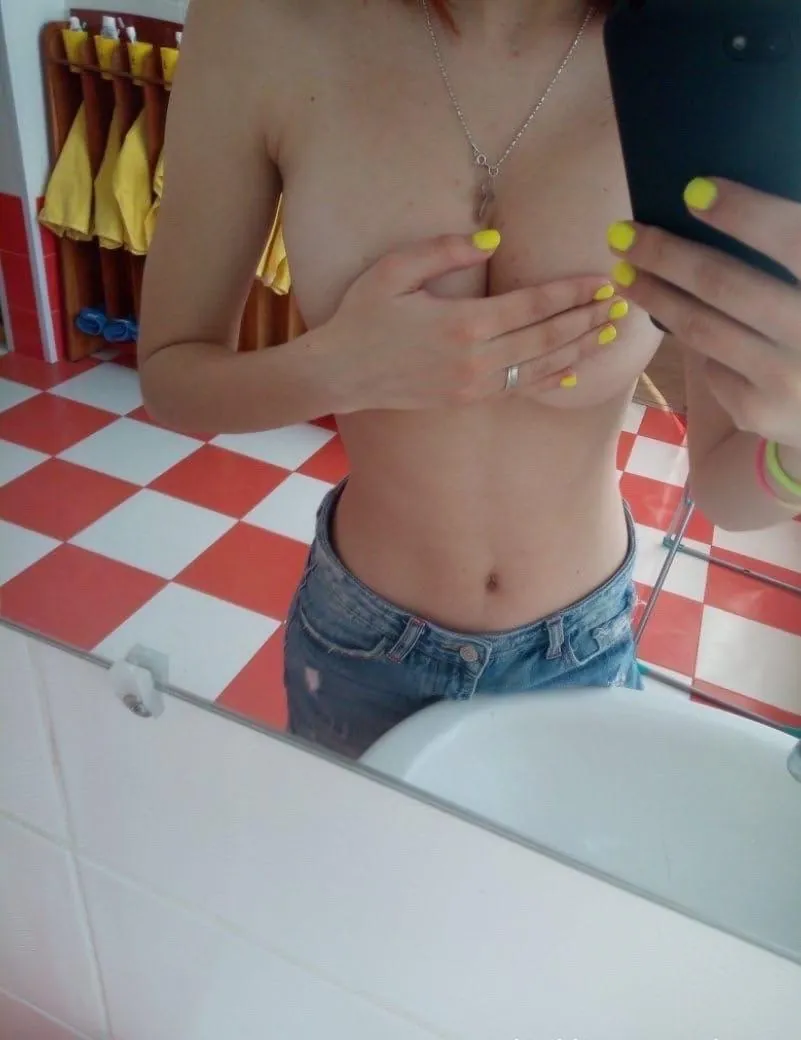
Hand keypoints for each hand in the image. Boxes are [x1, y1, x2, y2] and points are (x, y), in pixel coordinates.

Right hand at [324, 233, 623, 412]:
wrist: (339, 374)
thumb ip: (445, 250)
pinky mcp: (466, 400)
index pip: (532, 305)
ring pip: (539, 366)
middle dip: (587, 319)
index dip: (571, 292)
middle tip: (620, 303)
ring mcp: (473, 385)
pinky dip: (549, 378)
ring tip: (607, 332)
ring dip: (577, 348)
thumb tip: (494, 237)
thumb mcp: (394, 271)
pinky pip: (519, 390)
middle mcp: (475, 359)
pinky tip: (572, 369)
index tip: (602, 280)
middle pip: (546, 336)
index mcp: (462, 322)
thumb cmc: (361, 316)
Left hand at [607, 178, 800, 451]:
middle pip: (723, 283)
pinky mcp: (762, 411)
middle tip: (623, 233)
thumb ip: (787, 248)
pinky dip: (702, 345)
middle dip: (664, 255)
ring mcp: (788, 378)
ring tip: (624, 273)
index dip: (744, 213)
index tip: (693, 191)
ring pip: (701, 329)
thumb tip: (710, 200)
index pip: (792, 239)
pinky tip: (693, 329)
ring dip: (655, 296)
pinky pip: (713, 367)